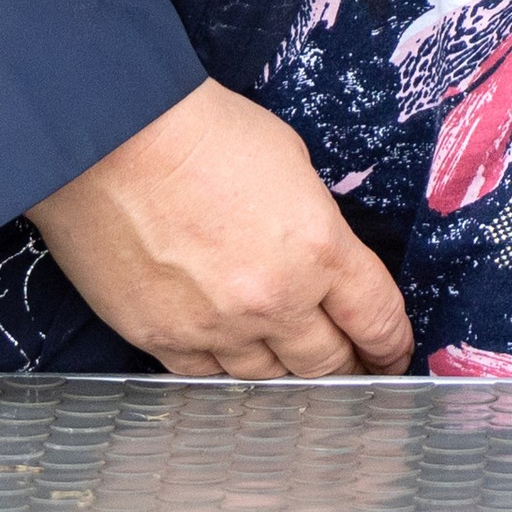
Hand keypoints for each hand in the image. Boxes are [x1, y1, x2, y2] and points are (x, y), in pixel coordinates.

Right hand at [30, 80, 412, 378]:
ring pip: (269, 380)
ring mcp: (216, 328)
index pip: (377, 318)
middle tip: (353, 370)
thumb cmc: (207, 132)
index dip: (392, 345)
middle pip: (328, 363)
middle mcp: (276, 301)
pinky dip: (228, 372)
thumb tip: (317, 262)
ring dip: (288, 375)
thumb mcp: (294, 166)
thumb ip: (314, 228)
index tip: (394, 355)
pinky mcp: (162, 339)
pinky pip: (208, 378)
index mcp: (321, 250)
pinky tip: (237, 363)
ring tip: (296, 372)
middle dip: (347, 368)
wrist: (116, 137)